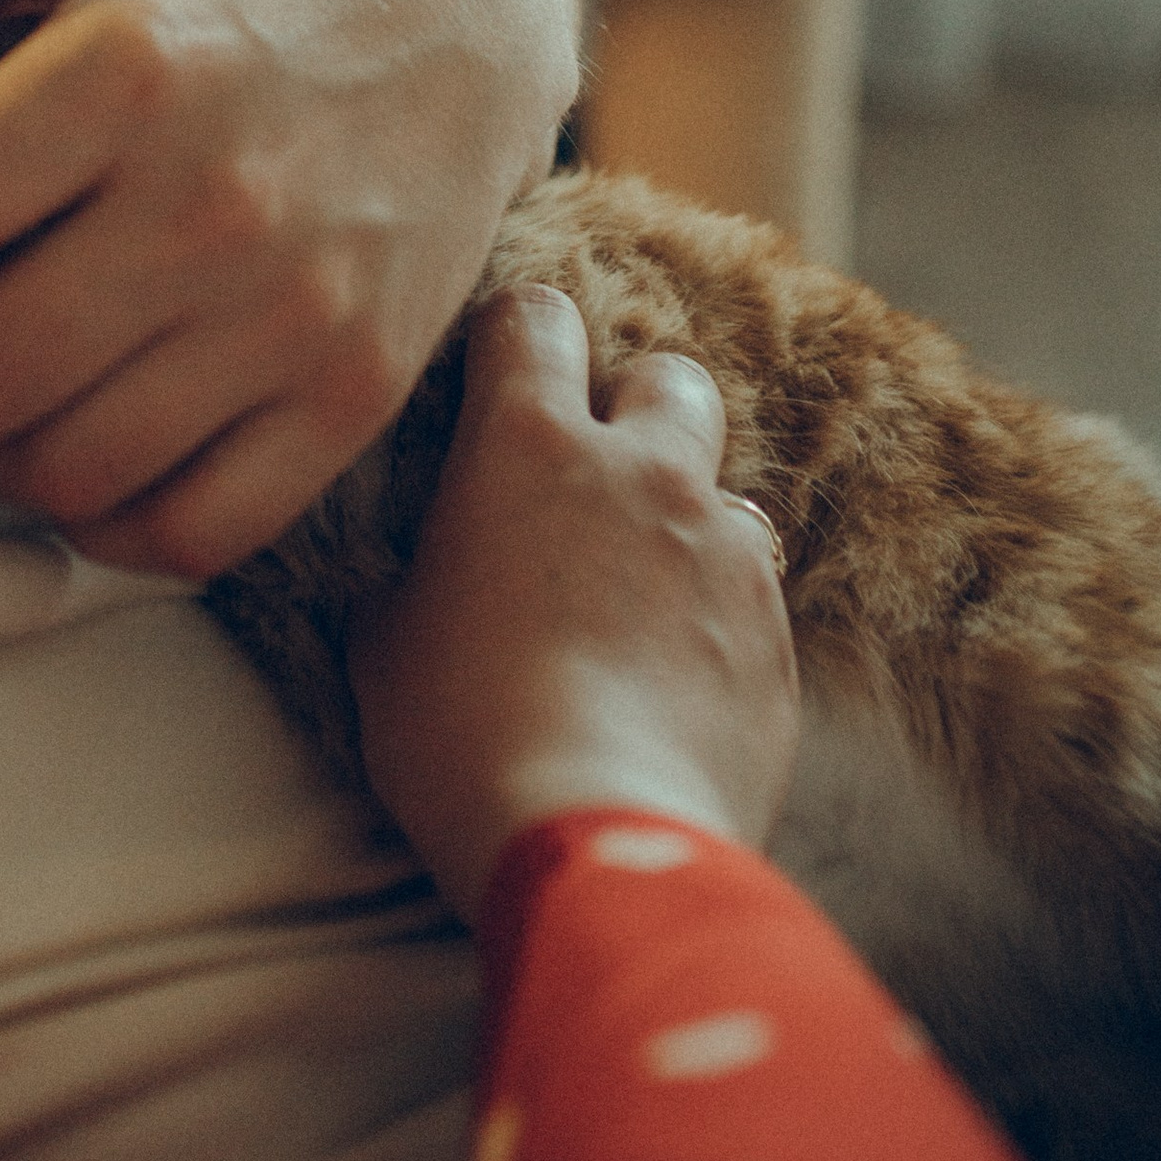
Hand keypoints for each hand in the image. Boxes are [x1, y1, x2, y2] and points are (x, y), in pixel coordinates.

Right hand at [348, 289, 799, 922]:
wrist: (595, 841)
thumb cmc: (458, 736)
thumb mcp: (384, 643)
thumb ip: (411, 573)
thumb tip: (416, 573)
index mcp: (528, 446)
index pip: (535, 318)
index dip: (516, 338)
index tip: (498, 377)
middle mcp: (642, 472)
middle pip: (667, 376)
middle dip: (636, 409)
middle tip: (592, 479)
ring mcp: (723, 550)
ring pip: (727, 487)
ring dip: (689, 521)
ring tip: (642, 591)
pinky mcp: (776, 637)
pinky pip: (758, 591)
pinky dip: (721, 612)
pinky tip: (679, 673)